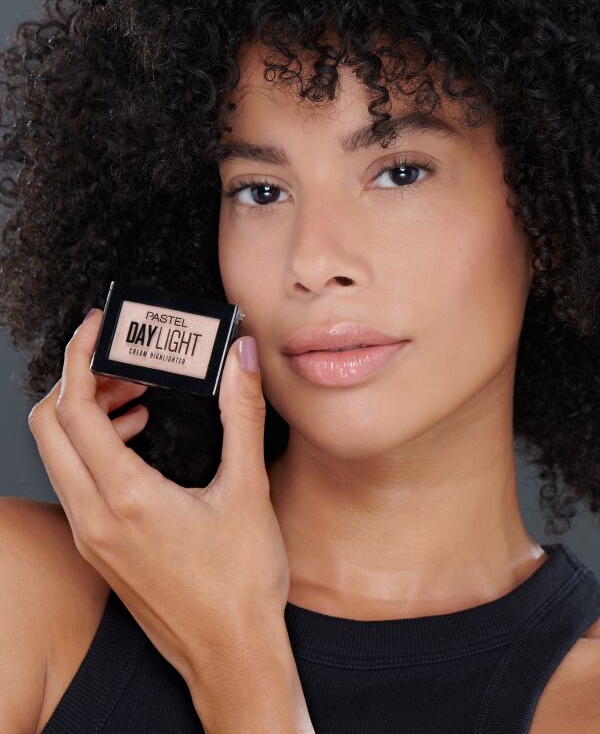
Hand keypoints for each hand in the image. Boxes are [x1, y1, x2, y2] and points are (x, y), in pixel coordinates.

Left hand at [27, 307, 290, 687]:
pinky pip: (73, 481)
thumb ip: (241, 414)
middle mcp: (93, 518)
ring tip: (135, 392)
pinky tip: (135, 438)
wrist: (230, 656)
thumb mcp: (248, 490)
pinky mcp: (97, 549)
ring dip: (84, 413)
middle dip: (77, 380)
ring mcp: (89, 537)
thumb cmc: (241, 584)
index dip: (80, 357)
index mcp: (125, 498)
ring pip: (57, 455)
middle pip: (48, 426)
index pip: (73, 409)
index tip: (97, 327)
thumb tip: (242, 358)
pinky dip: (92, 446)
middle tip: (121, 358)